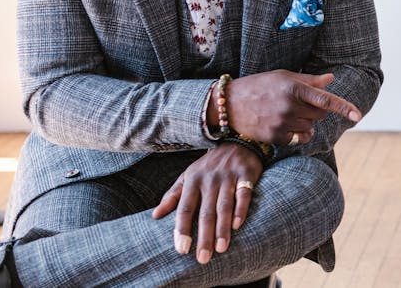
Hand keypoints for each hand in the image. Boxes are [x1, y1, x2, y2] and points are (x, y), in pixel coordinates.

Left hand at [152, 143, 263, 263]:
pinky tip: (238, 225)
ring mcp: (228, 177)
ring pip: (224, 206)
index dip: (182, 229)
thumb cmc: (209, 165)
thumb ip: (173, 195)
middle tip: (203, 258)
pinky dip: (241, 209)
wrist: (237, 141)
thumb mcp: (188, 176)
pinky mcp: (246, 175)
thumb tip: (155, 216)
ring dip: (222, 229)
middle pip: (205, 212)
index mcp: (193, 181)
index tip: (181, 249)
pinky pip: (243, 194)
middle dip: (204, 237)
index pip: (185, 209)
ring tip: (220, 249)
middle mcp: (209, 180)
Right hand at [209, 71, 361, 144]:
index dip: (344, 107)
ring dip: (305, 121)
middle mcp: (289, 106)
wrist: (230, 103)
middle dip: (316, 109)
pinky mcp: (276, 137)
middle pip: (320, 114)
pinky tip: (285, 124)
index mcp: (293, 88)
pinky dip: (298, 133)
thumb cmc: (260, 85)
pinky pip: (300, 138)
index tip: (358, 116)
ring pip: (310, 126)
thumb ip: (309, 81)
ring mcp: (282, 123)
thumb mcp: (284, 77)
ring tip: (286, 112)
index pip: (325, 99)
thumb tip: (331, 80)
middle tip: (298, 103)